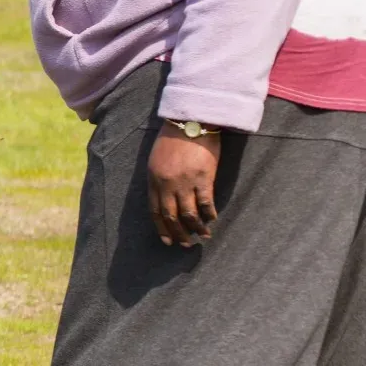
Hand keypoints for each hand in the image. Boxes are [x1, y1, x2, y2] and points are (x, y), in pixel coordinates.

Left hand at [148, 123, 220, 246]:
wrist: (191, 121)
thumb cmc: (174, 138)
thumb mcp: (157, 158)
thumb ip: (159, 179)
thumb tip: (167, 198)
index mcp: (153, 179)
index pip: (155, 210)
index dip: (161, 228)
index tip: (167, 240)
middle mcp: (167, 183)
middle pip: (171, 216)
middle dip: (178, 233)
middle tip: (185, 244)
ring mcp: (185, 182)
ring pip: (188, 213)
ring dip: (195, 228)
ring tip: (203, 236)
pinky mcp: (203, 178)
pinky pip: (205, 202)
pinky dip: (208, 214)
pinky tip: (212, 219)